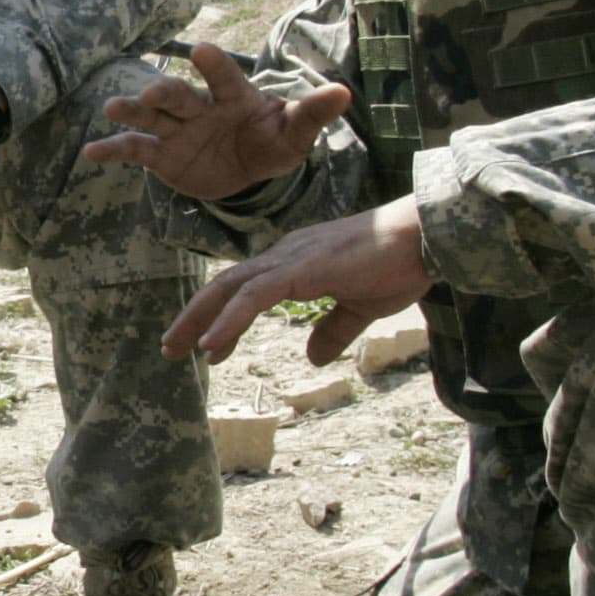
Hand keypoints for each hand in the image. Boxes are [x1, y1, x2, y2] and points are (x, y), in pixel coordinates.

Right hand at [81, 42, 351, 199]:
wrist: (249, 170)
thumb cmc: (273, 142)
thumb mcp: (295, 133)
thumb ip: (313, 113)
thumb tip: (344, 92)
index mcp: (233, 96)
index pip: (224, 76)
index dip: (214, 65)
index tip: (202, 50)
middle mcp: (199, 107)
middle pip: (178, 96)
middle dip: (165, 93)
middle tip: (151, 92)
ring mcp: (177, 130)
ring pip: (151, 117)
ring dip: (132, 111)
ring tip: (111, 107)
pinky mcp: (162, 154)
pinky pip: (135, 150)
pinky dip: (113, 151)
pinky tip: (91, 153)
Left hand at [161, 198, 433, 364]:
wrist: (425, 236)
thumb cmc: (399, 265)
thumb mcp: (362, 308)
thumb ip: (334, 330)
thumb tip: (311, 359)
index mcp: (297, 263)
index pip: (247, 290)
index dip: (222, 318)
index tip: (208, 349)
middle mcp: (286, 255)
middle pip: (226, 285)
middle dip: (195, 316)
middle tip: (169, 348)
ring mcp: (292, 258)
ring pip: (232, 288)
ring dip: (200, 319)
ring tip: (178, 349)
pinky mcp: (303, 268)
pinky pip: (255, 296)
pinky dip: (229, 319)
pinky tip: (211, 344)